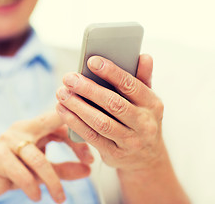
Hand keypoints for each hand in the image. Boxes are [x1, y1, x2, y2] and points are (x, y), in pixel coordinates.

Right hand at [0, 112, 92, 202]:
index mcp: (34, 126)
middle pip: (51, 124)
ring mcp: (9, 141)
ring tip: (60, 198)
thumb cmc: (13, 169)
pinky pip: (22, 173)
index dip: (77, 136)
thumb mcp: (41, 168)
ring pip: (39, 158)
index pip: (60, 121)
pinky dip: (33, 187)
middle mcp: (22, 128)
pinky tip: (37, 196)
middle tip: (90, 160)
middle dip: (72, 140)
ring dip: (53, 181)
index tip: (90, 157)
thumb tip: (88, 170)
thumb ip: (64, 168)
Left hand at [56, 54, 165, 171]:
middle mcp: (144, 123)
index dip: (111, 72)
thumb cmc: (141, 120)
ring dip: (77, 106)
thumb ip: (143, 78)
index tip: (91, 60)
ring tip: (62, 93)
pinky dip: (75, 122)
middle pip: (113, 103)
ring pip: (100, 122)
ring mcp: (130, 141)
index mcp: (153, 104)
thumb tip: (144, 56)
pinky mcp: (114, 154)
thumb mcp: (147, 101)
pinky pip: (92, 137)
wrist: (147, 159)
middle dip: (88, 89)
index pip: (131, 85)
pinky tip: (62, 110)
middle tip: (68, 78)